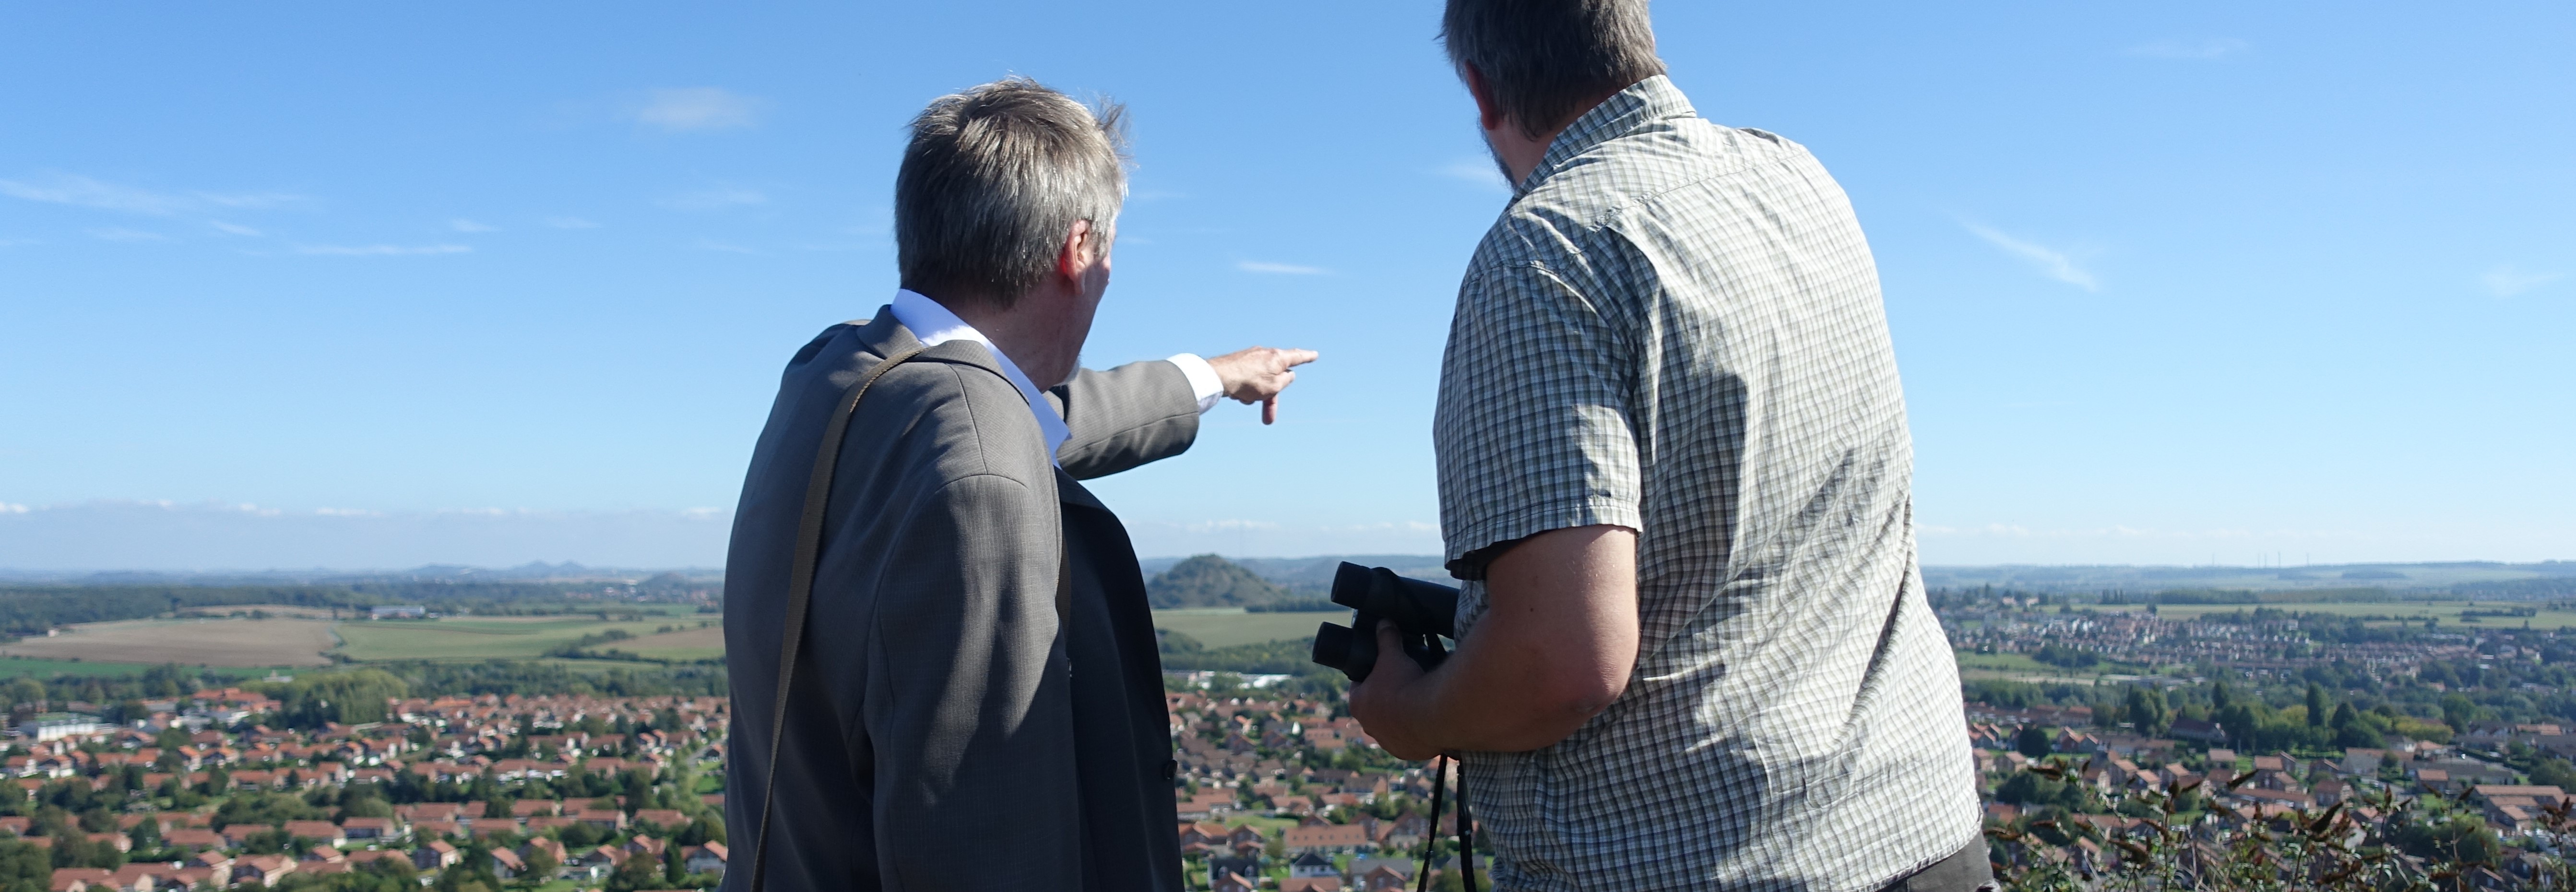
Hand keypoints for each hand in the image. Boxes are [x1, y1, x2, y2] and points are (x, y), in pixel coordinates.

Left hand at [1206, 346, 1317, 423]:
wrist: (1218, 377)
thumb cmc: (1248, 381)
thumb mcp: (1274, 386)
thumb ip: (1285, 381)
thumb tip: (1289, 375)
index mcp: (1277, 357)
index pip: (1297, 357)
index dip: (1307, 357)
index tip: (1314, 355)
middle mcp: (1265, 354)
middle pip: (1275, 378)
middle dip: (1271, 399)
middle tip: (1268, 420)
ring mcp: (1250, 357)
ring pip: (1260, 382)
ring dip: (1256, 395)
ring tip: (1246, 398)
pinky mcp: (1237, 363)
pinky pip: (1247, 381)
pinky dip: (1246, 390)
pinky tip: (1236, 395)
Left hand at [1346, 620, 1443, 760]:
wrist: (1430, 716)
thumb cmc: (1405, 685)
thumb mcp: (1393, 656)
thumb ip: (1387, 638)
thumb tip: (1384, 621)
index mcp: (1358, 703)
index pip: (1358, 688)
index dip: (1368, 678)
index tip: (1380, 672)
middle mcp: (1368, 726)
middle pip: (1374, 709)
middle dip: (1385, 699)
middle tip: (1402, 685)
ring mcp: (1387, 742)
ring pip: (1390, 727)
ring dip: (1399, 718)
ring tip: (1416, 703)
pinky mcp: (1406, 752)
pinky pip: (1408, 742)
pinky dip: (1415, 733)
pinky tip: (1424, 722)